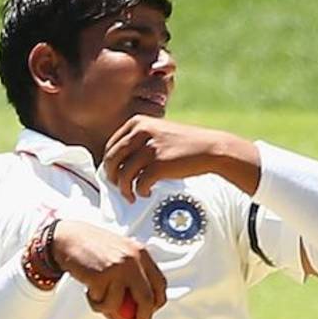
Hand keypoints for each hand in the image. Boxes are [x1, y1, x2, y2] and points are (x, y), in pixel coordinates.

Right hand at [51, 220, 166, 318]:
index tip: (148, 312)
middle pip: (147, 299)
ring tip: (98, 298)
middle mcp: (133, 260)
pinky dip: (95, 303)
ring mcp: (118, 268)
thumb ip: (135, 271)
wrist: (69, 238)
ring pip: (120, 305)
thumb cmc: (94, 247)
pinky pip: (102, 303)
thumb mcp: (122, 252)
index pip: (160, 284)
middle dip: (142, 318)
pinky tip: (89, 291)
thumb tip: (145, 300)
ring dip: (108, 309)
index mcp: (141, 253)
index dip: (157, 303)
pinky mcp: (101, 276)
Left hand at [102, 119, 260, 202]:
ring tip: (131, 196)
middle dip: (112, 179)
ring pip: (122, 175)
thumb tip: (115, 165)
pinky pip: (139, 185)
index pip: (110, 146)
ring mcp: (149, 148)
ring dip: (124, 190)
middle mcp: (140, 131)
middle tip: (120, 189)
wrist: (208, 149)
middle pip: (111, 160)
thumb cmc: (181, 146)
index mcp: (137, 122)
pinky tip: (147, 193)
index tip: (116, 176)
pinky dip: (140, 192)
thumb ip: (137, 143)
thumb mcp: (156, 134)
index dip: (109, 165)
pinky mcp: (158, 164)